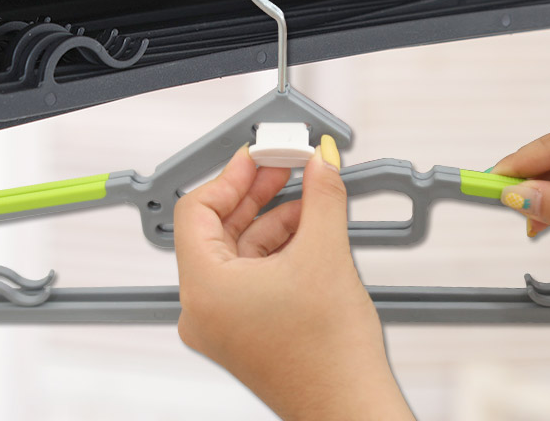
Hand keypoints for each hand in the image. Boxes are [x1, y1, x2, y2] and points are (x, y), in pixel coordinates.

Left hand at [173, 141, 414, 420]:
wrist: (352, 411)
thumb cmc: (330, 357)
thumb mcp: (326, 252)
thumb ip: (321, 194)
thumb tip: (319, 162)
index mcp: (204, 290)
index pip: (197, 210)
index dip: (231, 175)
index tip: (259, 154)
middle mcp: (203, 310)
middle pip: (217, 228)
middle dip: (255, 192)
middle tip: (284, 164)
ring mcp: (222, 324)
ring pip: (238, 250)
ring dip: (271, 217)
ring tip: (308, 195)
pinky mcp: (244, 332)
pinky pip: (250, 273)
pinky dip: (276, 247)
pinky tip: (308, 228)